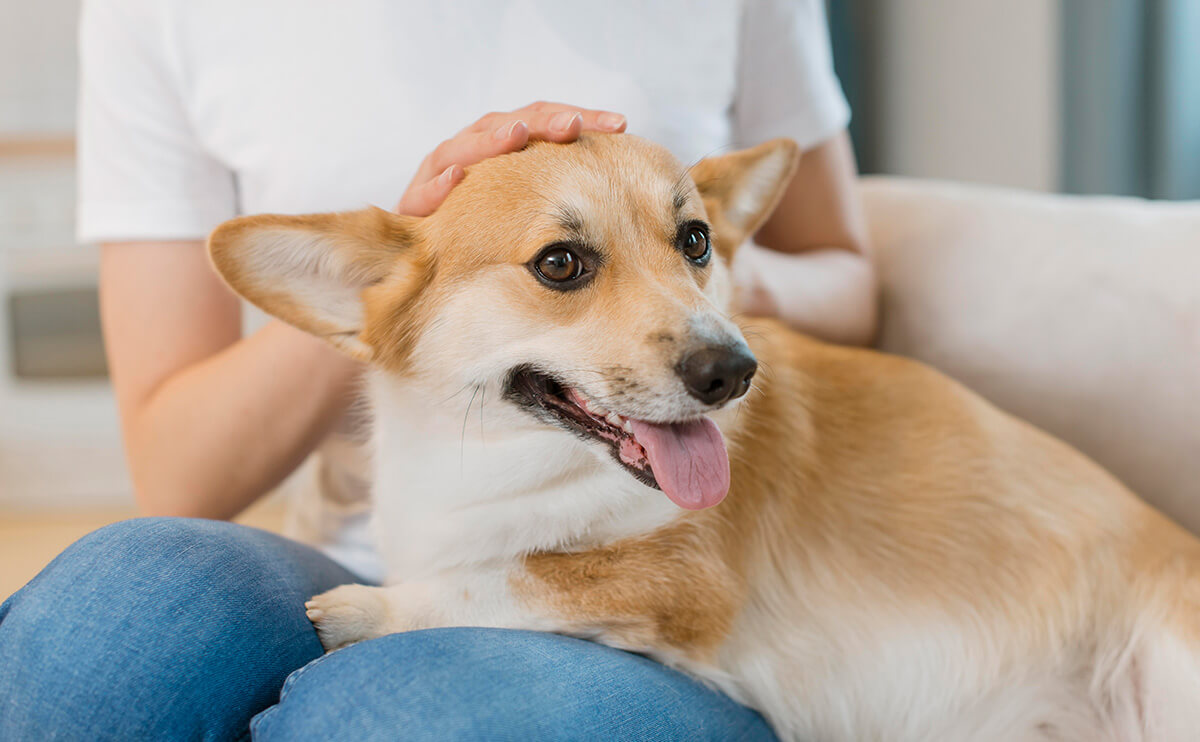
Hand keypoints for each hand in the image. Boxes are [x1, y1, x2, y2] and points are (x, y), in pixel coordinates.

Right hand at [395, 102, 626, 216]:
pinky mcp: (413, 209)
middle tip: (574, 125)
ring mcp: (439, 178)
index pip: (542, 122)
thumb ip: (564, 192)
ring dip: (490, 141)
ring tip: (516, 135)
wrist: (421, 266)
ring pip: (463, 149)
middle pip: (506, 126)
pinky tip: (456, 178)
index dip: (580, 119)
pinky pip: (424, 193)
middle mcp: (471, 154)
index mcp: (501, 149)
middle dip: (542, 122)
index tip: (620, 125)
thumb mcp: (527, 211)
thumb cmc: (483, 236)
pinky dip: (439, 184)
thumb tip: (624, 180)